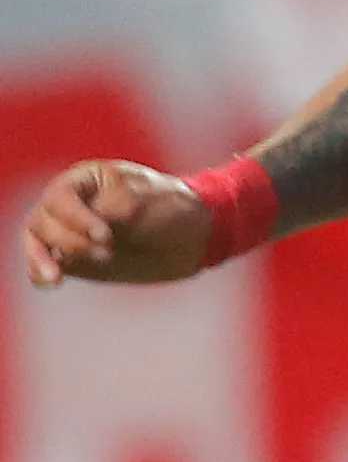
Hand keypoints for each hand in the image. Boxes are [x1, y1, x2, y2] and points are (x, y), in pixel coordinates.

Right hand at [20, 160, 211, 286]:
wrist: (195, 235)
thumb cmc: (169, 208)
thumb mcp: (137, 203)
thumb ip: (100, 216)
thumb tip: (65, 243)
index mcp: (86, 179)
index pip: (60, 198)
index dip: (76, 219)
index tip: (106, 236)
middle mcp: (71, 203)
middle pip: (43, 222)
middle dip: (69, 241)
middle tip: (106, 253)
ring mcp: (70, 231)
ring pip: (37, 243)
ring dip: (43, 260)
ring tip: (58, 278)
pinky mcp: (75, 258)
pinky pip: (45, 265)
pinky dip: (41, 273)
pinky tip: (51, 282)